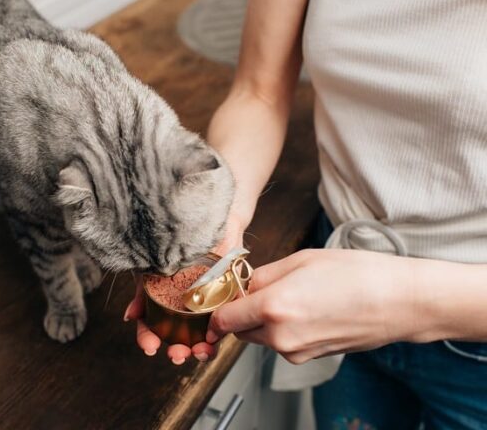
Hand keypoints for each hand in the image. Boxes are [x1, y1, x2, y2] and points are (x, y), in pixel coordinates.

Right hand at [124, 212, 246, 363]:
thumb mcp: (154, 267)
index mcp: (162, 297)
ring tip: (195, 353)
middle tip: (176, 356)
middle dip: (176, 351)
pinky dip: (217, 334)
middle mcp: (183, 303)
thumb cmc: (176, 241)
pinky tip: (212, 341)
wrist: (206, 221)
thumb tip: (131, 317)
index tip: (150, 348)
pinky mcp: (226, 298)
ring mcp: (204, 302)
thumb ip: (141, 293)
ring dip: (197, 350)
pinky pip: (223, 321)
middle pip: (178, 335)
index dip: (150, 339)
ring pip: (201, 333)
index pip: (153, 325)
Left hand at [207, 249, 419, 363]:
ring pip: (261, 337)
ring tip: (292, 294)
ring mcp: (297, 351)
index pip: (223, 319)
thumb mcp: (302, 260)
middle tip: (257, 288)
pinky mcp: (310, 357)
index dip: (217, 307)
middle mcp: (281, 337)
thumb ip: (263, 275)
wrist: (400, 302)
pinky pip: (283, 343)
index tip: (217, 298)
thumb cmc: (358, 275)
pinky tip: (307, 308)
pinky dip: (284, 328)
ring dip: (263, 319)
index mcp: (274, 308)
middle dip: (242, 311)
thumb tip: (244, 285)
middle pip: (240, 330)